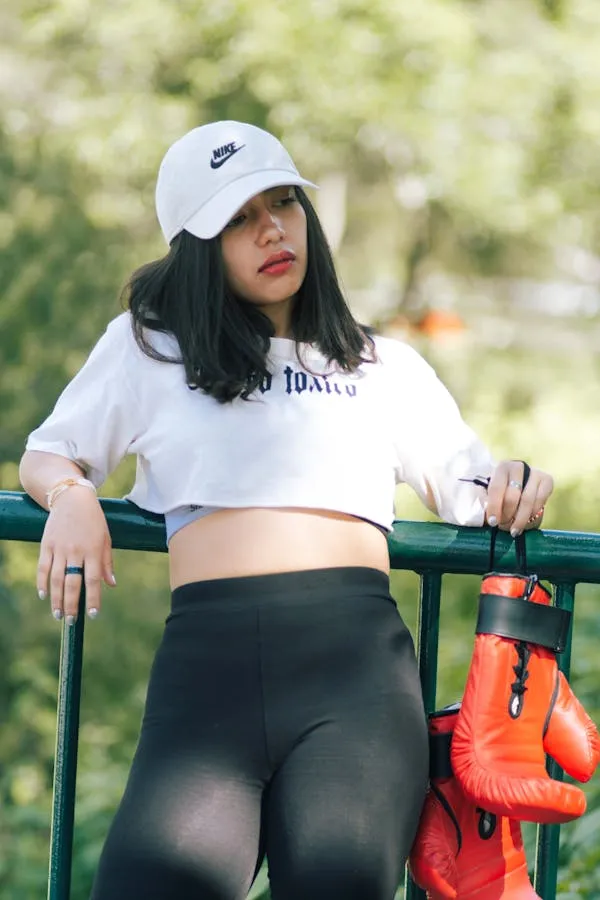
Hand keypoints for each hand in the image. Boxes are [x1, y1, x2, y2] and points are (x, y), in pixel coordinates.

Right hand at [37, 487, 115, 622]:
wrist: (72, 498)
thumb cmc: (93, 520)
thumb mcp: (105, 538)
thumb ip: (107, 562)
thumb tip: (111, 584)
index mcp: (94, 550)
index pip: (93, 580)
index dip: (93, 598)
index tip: (93, 615)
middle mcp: (76, 551)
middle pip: (73, 583)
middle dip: (71, 605)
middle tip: (70, 622)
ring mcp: (60, 548)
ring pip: (56, 578)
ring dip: (56, 599)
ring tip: (58, 614)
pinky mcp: (47, 544)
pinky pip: (43, 567)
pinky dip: (42, 582)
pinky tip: (43, 595)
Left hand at [485, 460, 552, 536]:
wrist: (522, 483)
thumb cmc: (502, 490)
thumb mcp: (490, 493)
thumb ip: (486, 502)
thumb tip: (488, 516)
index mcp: (502, 468)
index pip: (496, 488)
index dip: (494, 507)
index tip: (492, 522)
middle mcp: (519, 467)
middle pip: (512, 496)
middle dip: (506, 514)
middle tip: (503, 525)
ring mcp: (535, 473)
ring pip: (527, 501)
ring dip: (520, 519)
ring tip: (514, 530)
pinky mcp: (547, 481)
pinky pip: (540, 501)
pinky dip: (533, 514)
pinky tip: (527, 520)